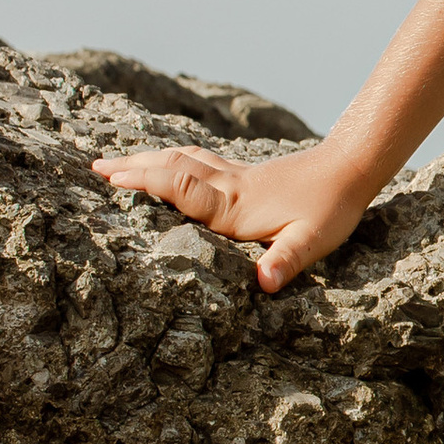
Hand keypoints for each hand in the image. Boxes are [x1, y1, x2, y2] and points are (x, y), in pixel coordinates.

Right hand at [90, 138, 374, 295]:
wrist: (349, 168)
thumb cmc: (330, 209)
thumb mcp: (312, 242)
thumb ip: (285, 261)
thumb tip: (264, 285)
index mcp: (233, 208)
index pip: (180, 189)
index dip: (145, 181)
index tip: (110, 178)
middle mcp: (227, 188)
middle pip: (171, 169)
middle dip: (132, 167)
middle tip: (94, 167)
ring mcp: (234, 177)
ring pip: (182, 160)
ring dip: (147, 159)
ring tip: (117, 161)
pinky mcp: (244, 174)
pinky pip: (198, 161)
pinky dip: (173, 158)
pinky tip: (168, 160)